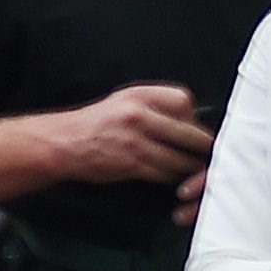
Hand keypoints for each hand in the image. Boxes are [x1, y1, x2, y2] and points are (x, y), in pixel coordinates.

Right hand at [51, 83, 212, 192]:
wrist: (62, 142)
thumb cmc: (95, 123)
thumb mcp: (123, 100)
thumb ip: (155, 106)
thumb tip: (190, 119)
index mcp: (138, 95)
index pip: (184, 101)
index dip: (194, 116)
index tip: (194, 126)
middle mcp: (137, 115)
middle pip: (189, 132)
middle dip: (202, 145)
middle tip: (208, 151)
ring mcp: (134, 141)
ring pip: (179, 157)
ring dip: (189, 165)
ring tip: (192, 166)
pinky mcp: (130, 164)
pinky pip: (164, 173)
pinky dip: (172, 176)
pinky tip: (171, 174)